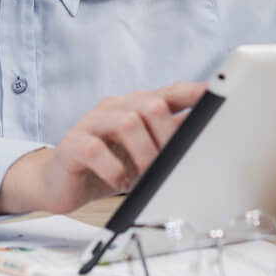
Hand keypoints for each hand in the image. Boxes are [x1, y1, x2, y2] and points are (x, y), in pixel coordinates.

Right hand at [0, 82, 206, 215]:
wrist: (60, 182)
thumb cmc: (108, 165)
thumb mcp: (144, 153)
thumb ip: (170, 140)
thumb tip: (209, 136)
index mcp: (135, 107)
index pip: (168, 92)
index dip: (192, 92)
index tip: (216, 96)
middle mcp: (114, 108)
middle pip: (149, 104)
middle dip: (167, 135)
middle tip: (172, 163)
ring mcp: (91, 123)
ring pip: (126, 122)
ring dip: (144, 153)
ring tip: (147, 177)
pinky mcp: (71, 144)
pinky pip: (94, 149)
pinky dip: (113, 169)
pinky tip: (120, 183)